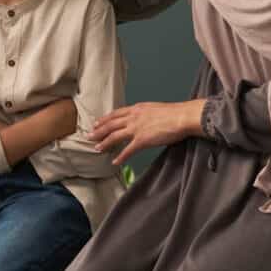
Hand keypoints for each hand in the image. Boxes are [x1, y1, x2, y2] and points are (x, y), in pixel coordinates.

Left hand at [89, 99, 203, 164]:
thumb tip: (143, 118)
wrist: (182, 117)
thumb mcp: (154, 109)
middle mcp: (133, 117)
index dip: (104, 119)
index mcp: (136, 109)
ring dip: (104, 143)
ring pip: (114, 136)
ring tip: (97, 149)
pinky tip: (114, 162)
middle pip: (110, 125)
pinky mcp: (142, 140)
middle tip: (89, 136)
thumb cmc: (173, 113)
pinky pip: (127, 150)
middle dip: (98, 131)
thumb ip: (145, 114)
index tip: (96, 123)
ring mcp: (136, 129)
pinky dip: (120, 157)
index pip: (115, 114)